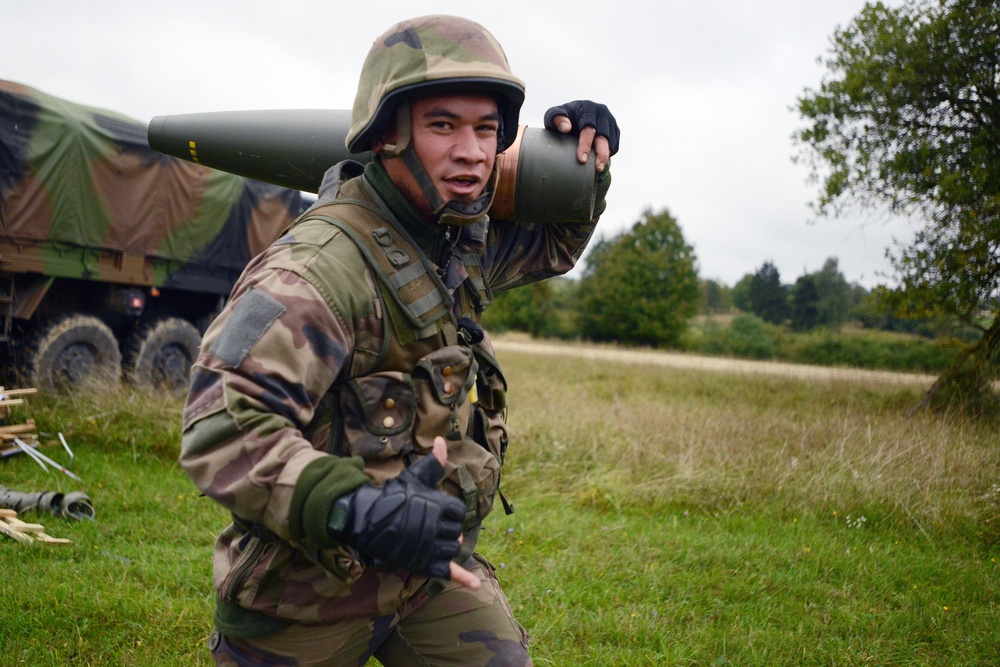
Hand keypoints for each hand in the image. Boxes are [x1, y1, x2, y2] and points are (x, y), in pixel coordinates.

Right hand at [328, 437, 478, 588]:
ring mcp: (431, 545)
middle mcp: (437, 526)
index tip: (437, 513)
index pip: (459, 512)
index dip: (450, 514)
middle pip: (456, 532)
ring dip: (446, 547)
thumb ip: (433, 463)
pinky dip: (463, 579)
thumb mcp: (414, 477)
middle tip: (432, 527)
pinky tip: (475, 586)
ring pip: (452, 550)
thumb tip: (442, 441)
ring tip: (433, 541)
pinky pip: (447, 572)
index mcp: (439, 505)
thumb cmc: (392, 496)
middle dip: (447, 530)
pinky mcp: (423, 562)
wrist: (367, 519)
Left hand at [544, 100, 619, 172]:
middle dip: (600, 152)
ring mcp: (610, 122)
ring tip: (600, 169)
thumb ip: (556, 118)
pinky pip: (614, 144)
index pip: (588, 127)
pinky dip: (609, 154)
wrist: (574, 116)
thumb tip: (566, 128)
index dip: (586, 144)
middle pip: (603, 135)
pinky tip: (602, 163)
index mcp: (587, 108)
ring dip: (606, 156)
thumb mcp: (554, 116)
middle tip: (596, 168)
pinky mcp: (614, 131)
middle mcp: (601, 113)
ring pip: (610, 141)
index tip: (581, 159)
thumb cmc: (562, 119)